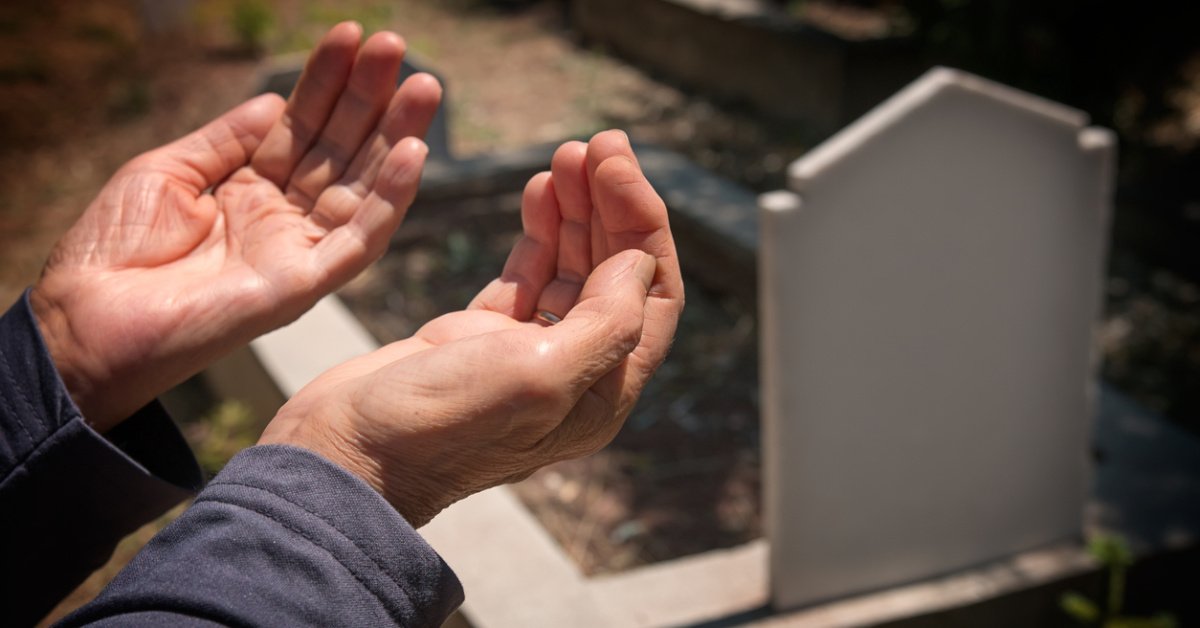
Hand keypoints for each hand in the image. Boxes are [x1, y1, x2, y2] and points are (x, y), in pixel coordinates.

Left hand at [29, 23, 441, 431]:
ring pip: (361, 186)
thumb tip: (274, 100)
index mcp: (248, 189)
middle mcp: (281, 217)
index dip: (325, 81)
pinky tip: (412, 155)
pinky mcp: (304, 284)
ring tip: (424, 86)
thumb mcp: (167, 171)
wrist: (87, 319)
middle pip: (339, 148)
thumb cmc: (113, 250)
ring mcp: (297, 250)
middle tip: (396, 46)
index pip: (300, 126)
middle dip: (369, 96)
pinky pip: (359, 240)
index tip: (350, 36)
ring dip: (396, 136)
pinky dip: (390, 200)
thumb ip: (226, 139)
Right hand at [259, 131, 684, 526]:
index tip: (618, 165)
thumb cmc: (439, 426)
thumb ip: (604, 323)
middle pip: (614, 273)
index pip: (652, 295)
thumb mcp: (537, 377)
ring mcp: (525, 353)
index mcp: (602, 391)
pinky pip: (527, 273)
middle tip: (598, 143)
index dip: (643, 224)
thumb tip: (642, 263)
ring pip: (571, 267)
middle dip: (611, 205)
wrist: (345, 451)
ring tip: (568, 155)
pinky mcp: (480, 337)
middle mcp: (573, 373)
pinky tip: (538, 189)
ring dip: (576, 209)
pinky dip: (537, 230)